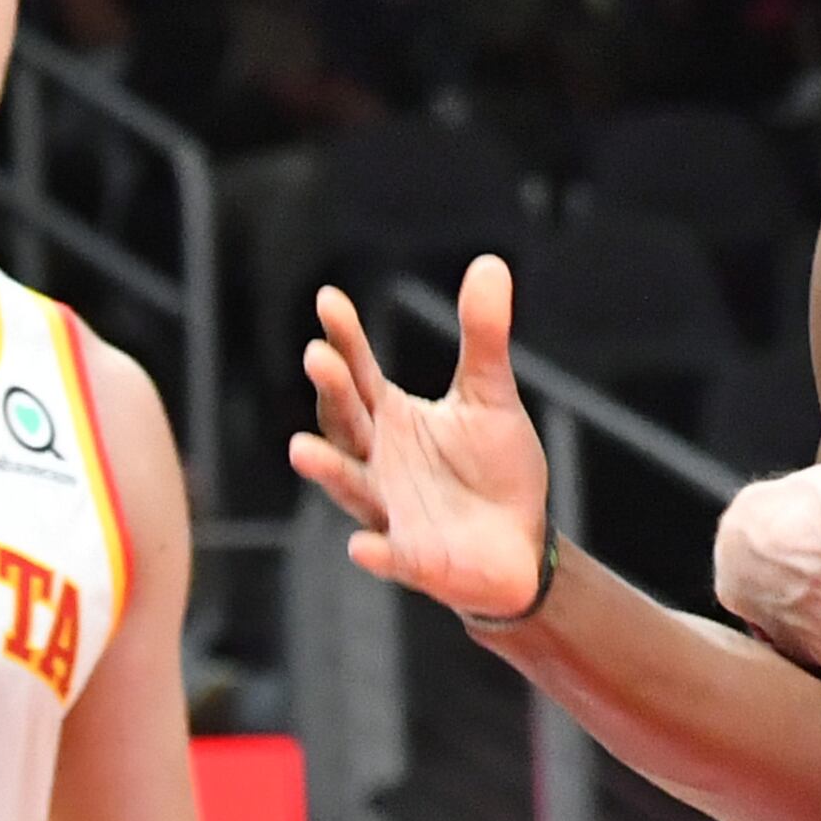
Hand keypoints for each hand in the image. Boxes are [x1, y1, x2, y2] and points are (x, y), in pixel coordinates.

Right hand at [291, 259, 553, 622]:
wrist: (519, 542)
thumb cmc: (493, 468)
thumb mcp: (489, 395)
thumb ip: (483, 335)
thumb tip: (490, 262)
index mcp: (391, 419)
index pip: (359, 373)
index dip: (344, 338)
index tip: (329, 300)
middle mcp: (378, 461)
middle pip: (348, 423)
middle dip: (334, 393)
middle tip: (319, 356)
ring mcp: (391, 510)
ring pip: (352, 487)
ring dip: (328, 470)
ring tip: (301, 448)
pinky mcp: (415, 558)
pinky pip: (390, 555)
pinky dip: (376, 551)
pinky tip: (363, 544)